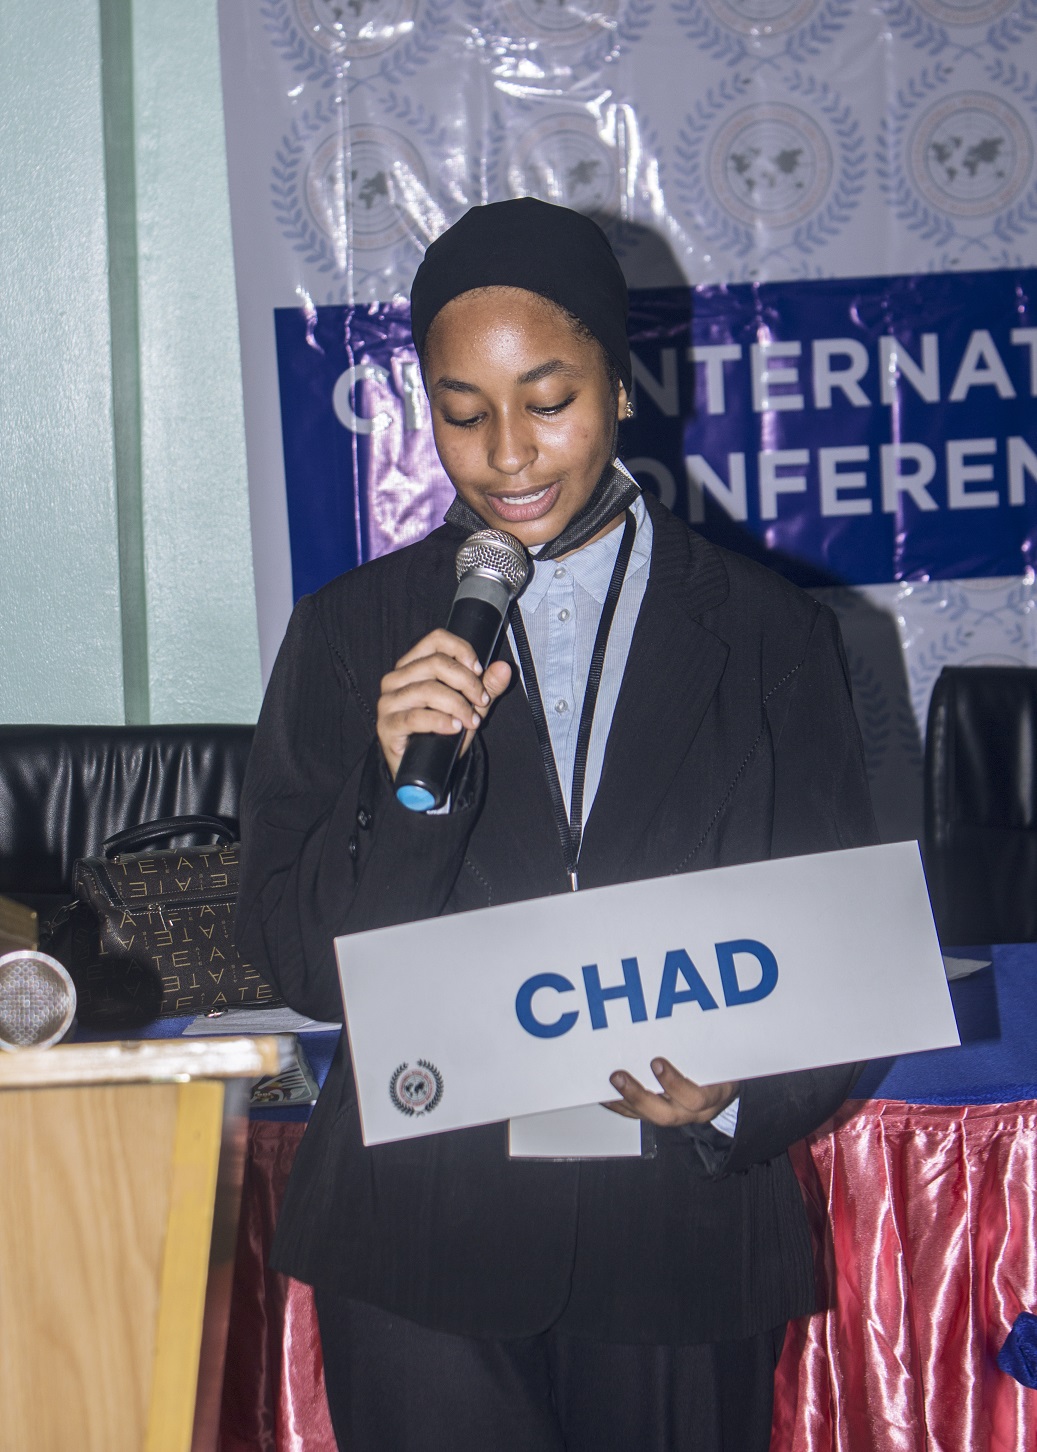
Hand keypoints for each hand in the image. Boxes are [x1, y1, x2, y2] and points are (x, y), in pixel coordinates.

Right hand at [376, 628, 511, 778]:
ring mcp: (389, 702)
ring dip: (457, 704)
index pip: (436, 640)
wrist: (424, 769)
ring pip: (427, 689)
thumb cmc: (442, 732)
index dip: (461, 650)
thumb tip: (504, 668)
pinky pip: (415, 717)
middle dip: (467, 682)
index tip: (479, 670)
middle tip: (482, 701)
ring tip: (471, 721)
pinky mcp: (387, 726)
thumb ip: (487, 687)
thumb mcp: (471, 706)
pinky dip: (440, 721)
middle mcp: (396, 678)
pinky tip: (454, 727)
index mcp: (413, 665)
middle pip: (436, 663)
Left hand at [603, 1059, 737, 1127]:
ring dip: (624, 1100)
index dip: (674, 1084)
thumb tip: (679, 1020)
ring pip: (647, 1116)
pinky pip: (636, 1115)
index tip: (656, 1063)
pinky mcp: (658, 1115)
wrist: (723, 1091)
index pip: (694, 1098)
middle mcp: (690, 1113)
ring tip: (609, 1081)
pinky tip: (605, 1092)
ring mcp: (674, 1116)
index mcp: (711, 1098)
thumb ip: (705, 1046)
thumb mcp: (722, 1058)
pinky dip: (619, 1104)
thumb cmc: (721, 1069)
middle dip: (638, 1096)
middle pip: (664, 1115)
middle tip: (619, 1076)